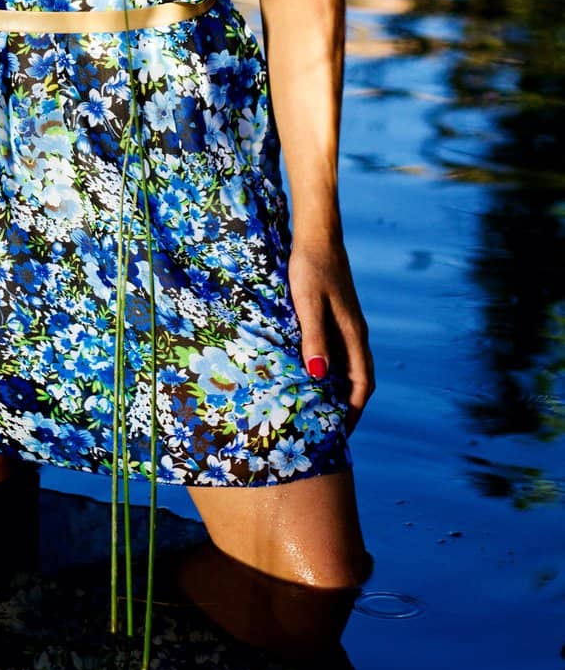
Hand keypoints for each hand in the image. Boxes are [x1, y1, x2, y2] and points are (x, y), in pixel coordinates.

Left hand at [288, 237, 374, 435]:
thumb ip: (314, 337)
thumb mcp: (308, 303)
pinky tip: (311, 371)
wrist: (318, 236)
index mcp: (354, 334)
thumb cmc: (311, 268)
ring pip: (349, 364)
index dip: (353, 410)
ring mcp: (347, 323)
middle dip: (347, 405)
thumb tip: (317, 375)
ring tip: (319, 406)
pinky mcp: (337, 314)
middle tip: (329, 427)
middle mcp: (355, 332)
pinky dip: (331, 367)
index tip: (341, 432)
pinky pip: (339, 350)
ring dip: (338, 387)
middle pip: (358, 378)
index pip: (362, 383)